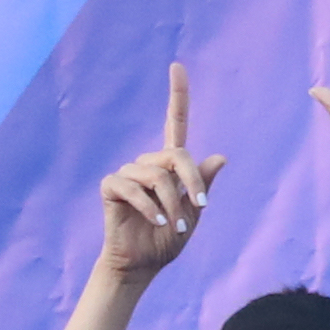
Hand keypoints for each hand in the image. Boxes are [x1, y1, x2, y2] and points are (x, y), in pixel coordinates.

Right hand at [94, 65, 226, 284]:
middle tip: (200, 208)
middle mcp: (148, 163)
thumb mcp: (194, 214)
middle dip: (191, 181)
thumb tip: (219, 156)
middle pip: (175, 155)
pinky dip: (149, 208)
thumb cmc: (166, 240)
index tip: (177, 66)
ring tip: (173, 226)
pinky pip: (134, 188)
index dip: (177, 94)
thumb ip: (202, 186)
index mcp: (170, 165)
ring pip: (157, 176)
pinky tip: (156, 223)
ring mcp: (127, 173)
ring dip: (172, 204)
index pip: (174, 122)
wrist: (140, 264)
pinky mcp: (111, 187)